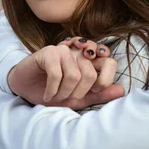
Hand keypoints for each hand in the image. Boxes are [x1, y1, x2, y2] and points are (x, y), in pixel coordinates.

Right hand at [8, 43, 123, 109]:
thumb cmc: (54, 92)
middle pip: (91, 74)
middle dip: (78, 93)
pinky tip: (47, 94)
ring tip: (55, 97)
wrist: (26, 89)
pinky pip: (57, 74)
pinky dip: (52, 90)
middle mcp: (80, 52)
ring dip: (63, 93)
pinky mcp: (48, 51)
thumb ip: (99, 94)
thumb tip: (122, 91)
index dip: (104, 81)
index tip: (91, 91)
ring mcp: (64, 50)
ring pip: (74, 75)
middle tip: (68, 98)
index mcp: (91, 60)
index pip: (110, 62)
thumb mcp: (78, 98)